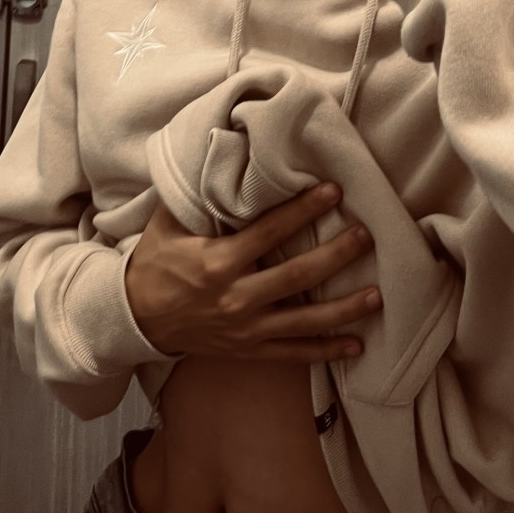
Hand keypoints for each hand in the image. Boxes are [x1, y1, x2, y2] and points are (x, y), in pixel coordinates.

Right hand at [125, 182, 381, 361]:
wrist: (136, 320)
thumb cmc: (156, 266)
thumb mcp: (168, 226)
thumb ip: (201, 198)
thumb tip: (227, 160)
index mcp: (217, 262)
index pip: (270, 232)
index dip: (304, 210)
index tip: (333, 191)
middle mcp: (237, 298)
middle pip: (298, 275)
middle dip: (336, 255)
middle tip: (365, 236)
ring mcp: (246, 328)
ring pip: (305, 320)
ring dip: (344, 308)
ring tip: (377, 295)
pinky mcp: (249, 349)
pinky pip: (293, 353)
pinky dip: (325, 351)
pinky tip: (355, 346)